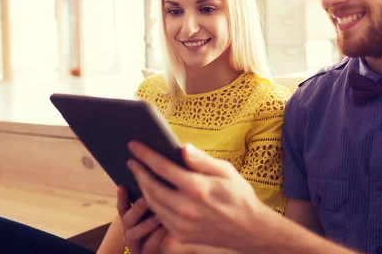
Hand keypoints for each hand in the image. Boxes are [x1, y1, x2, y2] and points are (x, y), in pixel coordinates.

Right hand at [117, 186, 166, 253]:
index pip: (122, 207)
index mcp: (130, 220)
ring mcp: (135, 245)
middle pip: (126, 219)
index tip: (122, 185)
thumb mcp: (155, 214)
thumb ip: (152, 202)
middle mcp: (129, 231)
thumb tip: (158, 181)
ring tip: (158, 216)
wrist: (165, 250)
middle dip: (135, 209)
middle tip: (145, 199)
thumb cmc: (161, 229)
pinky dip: (156, 236)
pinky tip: (165, 228)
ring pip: (133, 234)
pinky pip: (148, 247)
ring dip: (146, 224)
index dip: (121, 197)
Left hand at [127, 141, 270, 251]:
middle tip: (132, 161)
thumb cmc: (239, 195)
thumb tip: (182, 148)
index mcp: (197, 188)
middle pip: (151, 186)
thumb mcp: (226, 171)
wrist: (249, 229)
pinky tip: (151, 194)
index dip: (145, 155)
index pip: (162, 167)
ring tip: (139, 175)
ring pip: (152, 203)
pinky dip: (152, 203)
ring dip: (142, 187)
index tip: (133, 146)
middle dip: (138, 171)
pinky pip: (159, 217)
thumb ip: (202, 160)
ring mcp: (182, 224)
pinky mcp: (181, 235)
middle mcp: (186, 208)